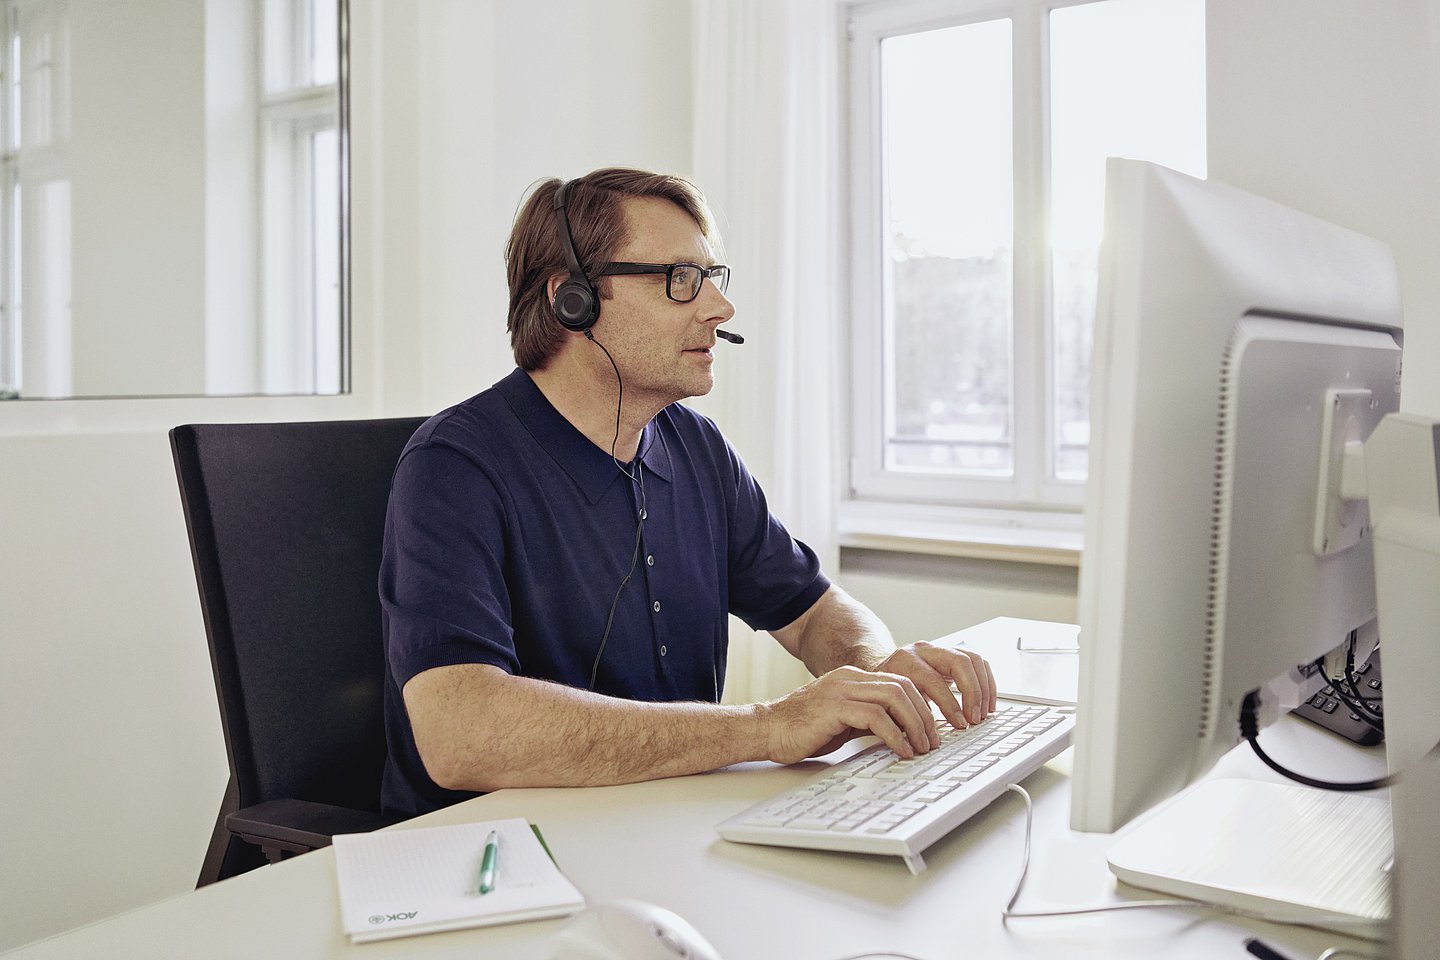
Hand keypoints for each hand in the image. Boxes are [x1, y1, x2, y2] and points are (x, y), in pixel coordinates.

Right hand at [758, 665, 940, 764]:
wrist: (766, 730)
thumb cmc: (800, 729)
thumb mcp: (843, 722)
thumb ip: (869, 721)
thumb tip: (901, 736)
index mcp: (852, 678)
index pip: (900, 683)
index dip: (921, 706)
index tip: (931, 730)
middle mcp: (849, 679)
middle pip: (902, 687)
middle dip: (924, 715)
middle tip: (933, 741)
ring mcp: (841, 690)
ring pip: (894, 697)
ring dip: (914, 725)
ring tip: (921, 748)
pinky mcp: (834, 707)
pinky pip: (875, 717)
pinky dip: (894, 735)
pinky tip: (900, 750)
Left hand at [873, 641, 995, 730]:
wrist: (882, 671)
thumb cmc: (885, 692)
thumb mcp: (889, 703)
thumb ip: (906, 716)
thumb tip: (924, 740)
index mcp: (905, 662)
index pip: (934, 681)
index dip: (950, 705)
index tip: (960, 724)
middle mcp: (924, 651)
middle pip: (959, 662)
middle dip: (972, 692)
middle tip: (975, 718)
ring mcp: (940, 650)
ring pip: (973, 659)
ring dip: (984, 688)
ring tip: (985, 712)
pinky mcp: (953, 654)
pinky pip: (978, 662)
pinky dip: (987, 682)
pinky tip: (988, 702)